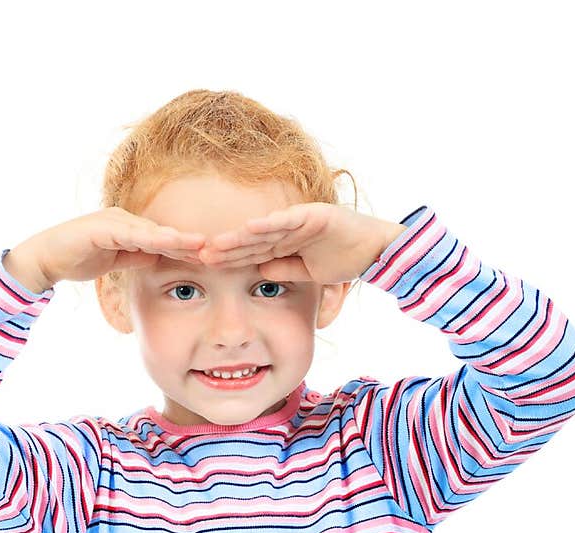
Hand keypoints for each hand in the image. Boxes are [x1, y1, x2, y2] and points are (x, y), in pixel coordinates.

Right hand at [6, 207, 208, 290]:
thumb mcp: (118, 263)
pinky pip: (132, 233)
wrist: (47, 258)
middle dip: (191, 241)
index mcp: (131, 230)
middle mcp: (126, 220)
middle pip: (165, 232)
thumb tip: (161, 260)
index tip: (213, 258)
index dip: (189, 248)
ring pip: (152, 231)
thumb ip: (138, 258)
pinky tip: (170, 243)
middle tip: (219, 248)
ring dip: (178, 238)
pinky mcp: (102, 227)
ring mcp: (114, 221)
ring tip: (203, 244)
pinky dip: (151, 238)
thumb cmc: (80, 259)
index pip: (166, 240)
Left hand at [197, 203, 404, 284]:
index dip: (229, 258)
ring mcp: (300, 220)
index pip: (252, 252)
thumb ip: (284, 269)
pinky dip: (271, 223)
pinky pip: (289, 220)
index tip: (206, 266)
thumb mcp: (308, 274)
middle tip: (199, 254)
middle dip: (226, 248)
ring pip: (264, 230)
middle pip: (252, 240)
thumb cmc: (345, 259)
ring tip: (217, 243)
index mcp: (286, 243)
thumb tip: (260, 271)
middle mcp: (289, 229)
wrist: (376, 251)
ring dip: (240, 237)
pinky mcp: (315, 215)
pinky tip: (250, 227)